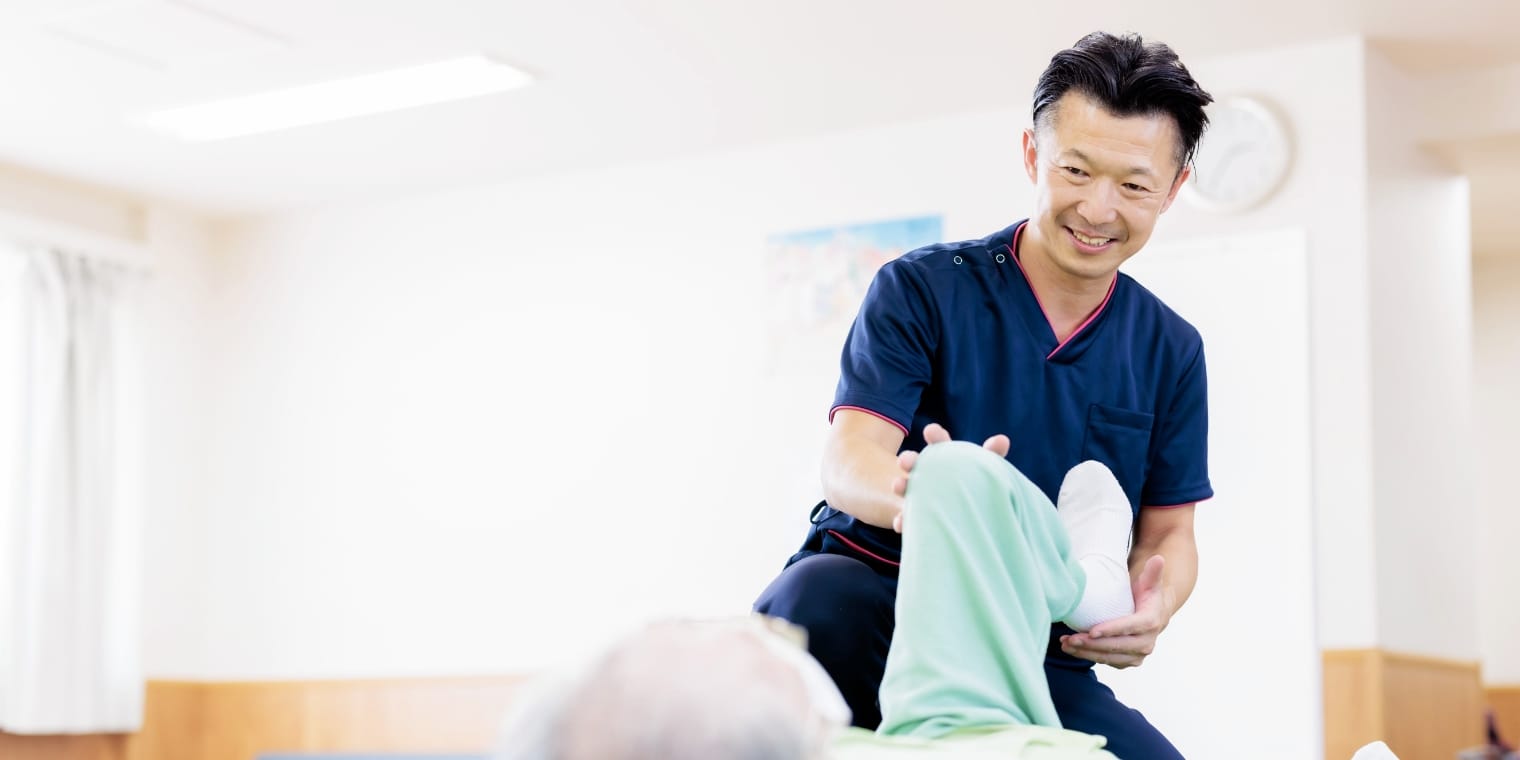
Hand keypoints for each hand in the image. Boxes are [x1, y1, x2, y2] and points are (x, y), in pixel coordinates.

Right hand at [889, 423, 1009, 532]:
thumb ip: (992, 456)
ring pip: (907, 489)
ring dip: (901, 486)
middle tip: (905, 461)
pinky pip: (907, 520)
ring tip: (898, 485)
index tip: (931, 431)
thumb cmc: (978, 487)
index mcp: (948, 459)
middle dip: (910, 460)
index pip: (941, 443)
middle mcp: (931, 475)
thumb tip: (1003, 439)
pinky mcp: (918, 518)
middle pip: (918, 464)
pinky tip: (901, 522)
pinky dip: (902, 520)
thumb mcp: (987, 471)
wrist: (971, 520)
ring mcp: (922, 496)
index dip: (936, 437)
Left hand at [1060, 555, 1168, 667]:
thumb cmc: (1148, 595)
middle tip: (1071, 638)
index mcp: (1150, 623)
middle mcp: (1146, 643)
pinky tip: (1072, 649)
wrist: (1155, 614)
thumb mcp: (1150, 582)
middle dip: (1093, 644)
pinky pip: (1107, 661)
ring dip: (1086, 652)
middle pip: (1116, 646)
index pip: (1129, 628)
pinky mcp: (1127, 660)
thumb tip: (1158, 558)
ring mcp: (1137, 654)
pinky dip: (1089, 656)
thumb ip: (1153, 572)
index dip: (1111, 630)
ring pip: (1109, 657)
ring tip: (1065, 644)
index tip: (1092, 631)